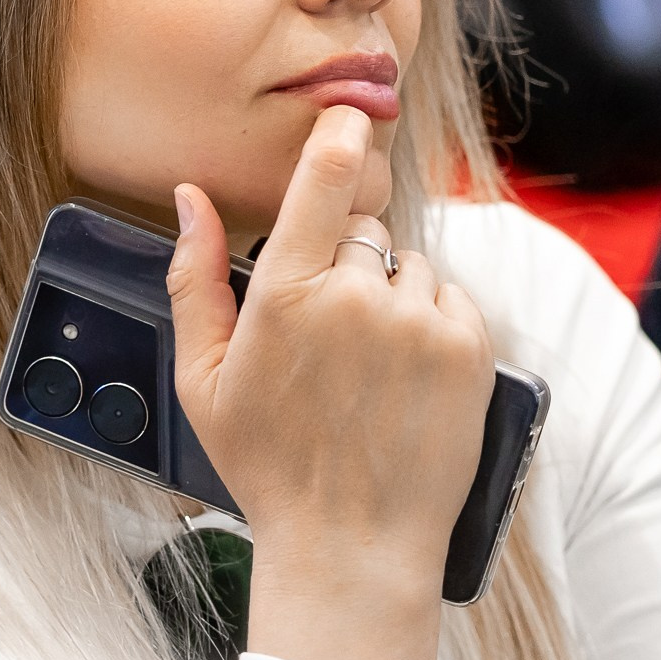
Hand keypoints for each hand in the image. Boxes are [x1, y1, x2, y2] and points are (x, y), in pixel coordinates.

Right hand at [167, 107, 495, 659]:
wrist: (353, 547)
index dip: (338, 135)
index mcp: (287, 295)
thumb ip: (194, 280)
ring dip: (392, 296)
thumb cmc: (269, 467)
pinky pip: (451, 299)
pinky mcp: (470, 349)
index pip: (323, 179)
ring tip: (369, 370)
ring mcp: (420, 322)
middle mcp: (357, 297)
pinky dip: (432, 325)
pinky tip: (405, 379)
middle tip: (328, 338)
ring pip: (408, 266)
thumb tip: (190, 197)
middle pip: (361, 230)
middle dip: (345, 263)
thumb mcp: (204, 380)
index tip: (348, 112)